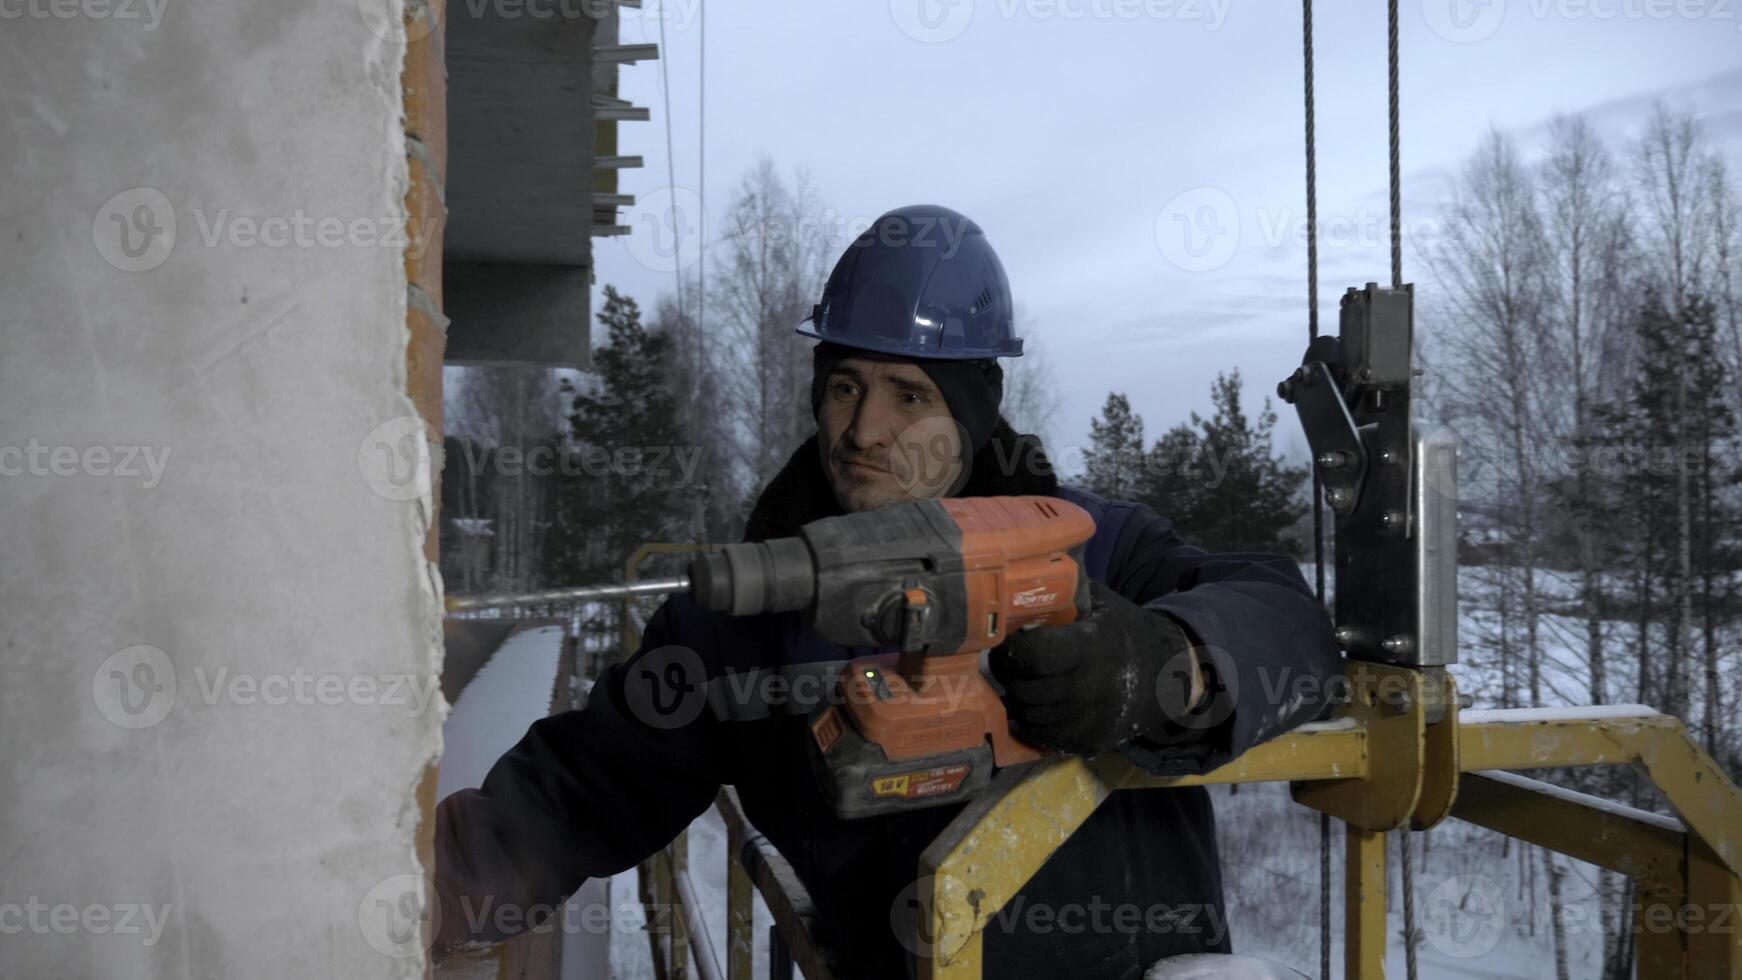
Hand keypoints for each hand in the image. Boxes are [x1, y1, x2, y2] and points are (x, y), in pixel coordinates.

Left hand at [989, 579, 1204, 755]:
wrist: (1169, 675)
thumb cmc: (1125, 632)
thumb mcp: (1101, 603)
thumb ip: (1063, 592)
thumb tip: (1020, 573)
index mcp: (1089, 650)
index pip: (1033, 654)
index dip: (1013, 646)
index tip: (1010, 638)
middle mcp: (1087, 690)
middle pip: (1023, 688)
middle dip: (1009, 672)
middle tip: (1010, 658)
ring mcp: (1086, 721)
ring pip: (1027, 715)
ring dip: (1018, 696)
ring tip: (1026, 677)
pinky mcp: (1085, 743)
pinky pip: (1041, 735)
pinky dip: (1033, 718)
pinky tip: (1041, 699)